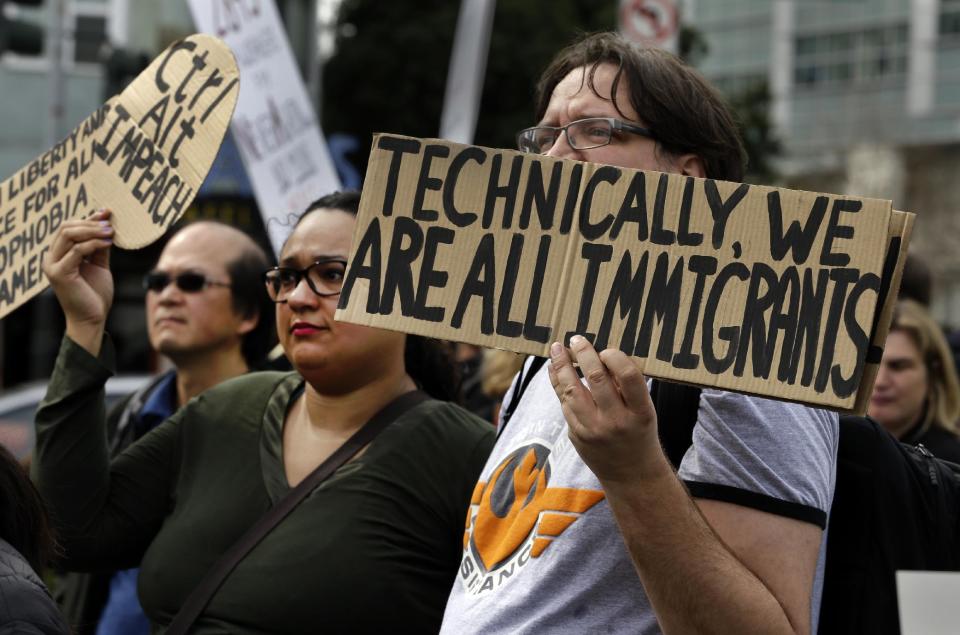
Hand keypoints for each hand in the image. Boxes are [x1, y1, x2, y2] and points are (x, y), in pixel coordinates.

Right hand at [42, 209, 114, 353]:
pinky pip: (76, 251)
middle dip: (90, 222)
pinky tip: (108, 243)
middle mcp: (51, 257)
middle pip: (67, 228)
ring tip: (111, 231)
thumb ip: (99, 247)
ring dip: (92, 231)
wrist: (92, 318)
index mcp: (59, 254)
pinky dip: (93, 244)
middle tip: (110, 223)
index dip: (88, 219)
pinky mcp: (59, 273)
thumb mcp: (99, 265)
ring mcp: (53, 265)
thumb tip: (107, 226)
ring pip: (69, 235)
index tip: (107, 212)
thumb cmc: (95, 294)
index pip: (69, 228)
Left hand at [547, 335, 668, 484]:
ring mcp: (593, 430)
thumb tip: (601, 353)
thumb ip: (626, 386)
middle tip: (576, 339)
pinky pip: (564, 403)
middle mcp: (617, 421)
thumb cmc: (639, 433)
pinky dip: (558, 383)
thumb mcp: (644, 410)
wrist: (632, 475)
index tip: (606, 348)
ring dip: (561, 365)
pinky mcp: (576, 436)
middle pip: (596, 378)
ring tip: (556, 348)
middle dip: (583, 353)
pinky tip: (554, 369)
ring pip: (571, 390)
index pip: (628, 376)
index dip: (615, 356)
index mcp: (641, 412)